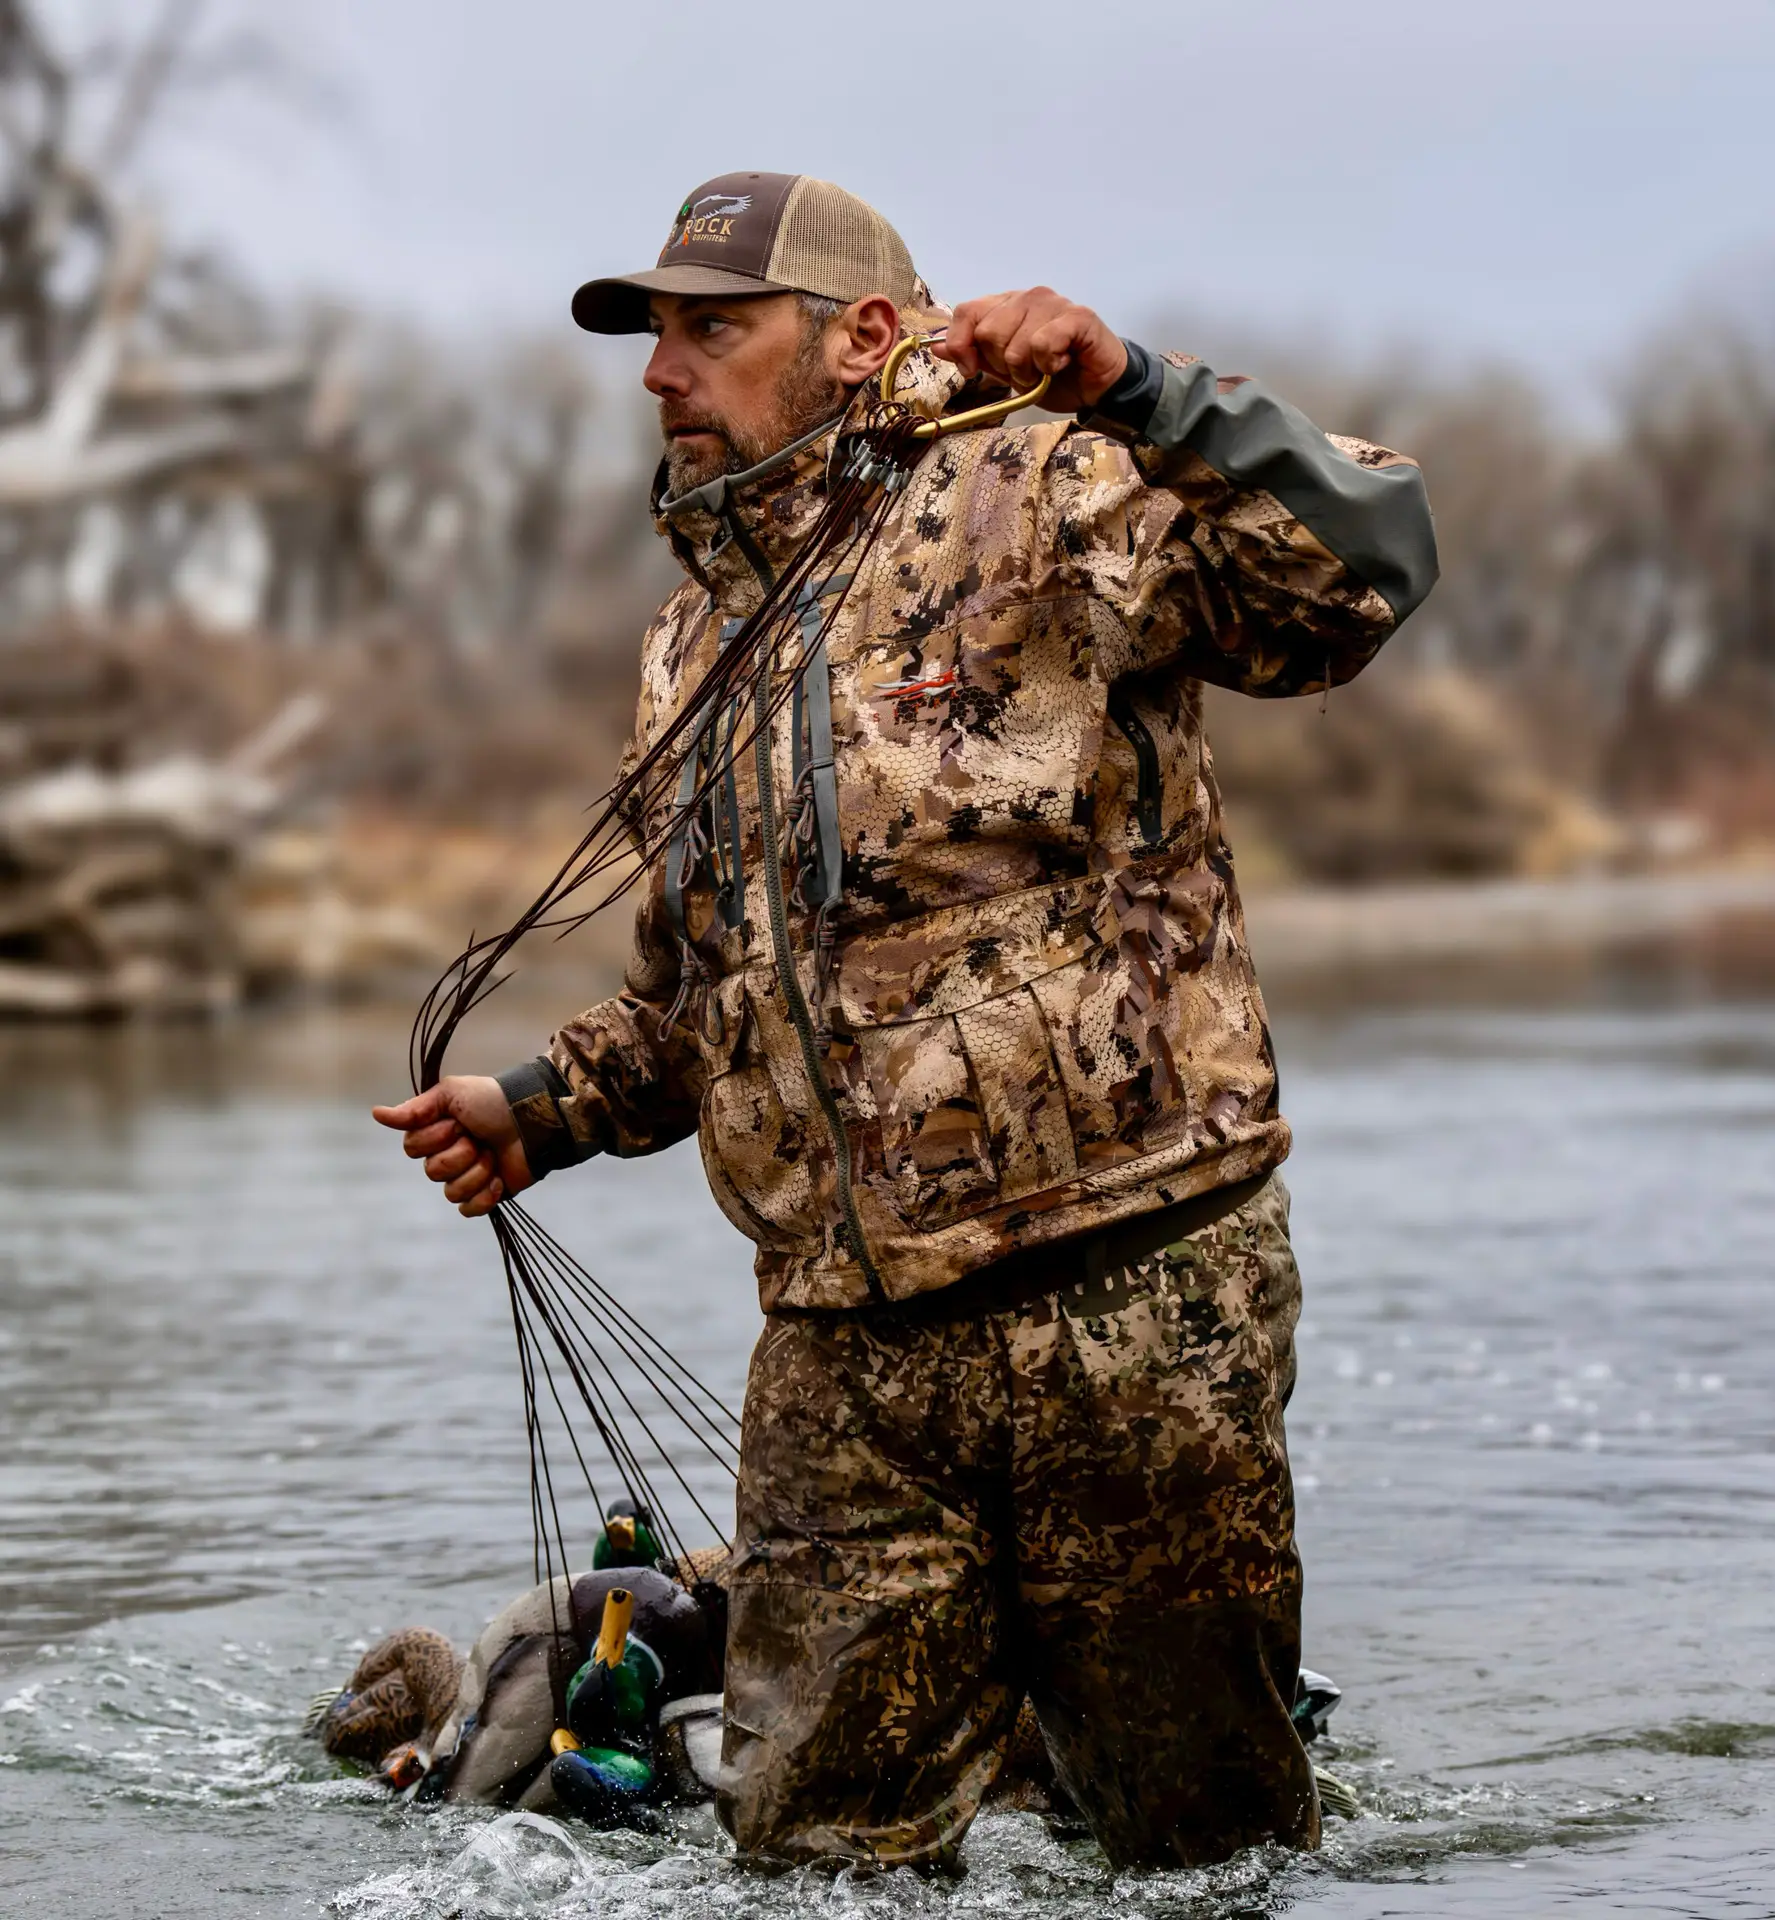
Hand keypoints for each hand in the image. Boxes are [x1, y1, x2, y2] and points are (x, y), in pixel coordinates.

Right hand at [372, 1075, 533, 1217]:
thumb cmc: (493, 1101)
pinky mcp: (486, 1194)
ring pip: (451, 1192)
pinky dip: (485, 1196)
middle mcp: (447, 1156)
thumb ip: (415, 1109)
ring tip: (493, 1154)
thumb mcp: (452, 1094)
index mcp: (435, 1133)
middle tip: (478, 1138)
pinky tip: (498, 1179)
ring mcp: (467, 1177)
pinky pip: (468, 1210)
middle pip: (431, 1172)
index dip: (434, 1138)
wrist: (536, 1120)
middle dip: (460, 1153)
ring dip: (477, 1171)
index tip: (457, 1122)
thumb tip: (376, 1113)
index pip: (412, 1149)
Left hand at [932, 288, 1128, 414]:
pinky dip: (1048, 366)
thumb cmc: (1053, 376)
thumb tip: (936, 347)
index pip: (967, 312)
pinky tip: (1061, 364)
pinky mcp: (1077, 316)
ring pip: (1015, 345)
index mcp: (1006, 306)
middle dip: (1003, 366)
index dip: (961, 344)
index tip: (971, 371)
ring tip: (1046, 370)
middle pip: (988, 333)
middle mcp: (1027, 298)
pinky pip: (1043, 344)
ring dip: (1028, 372)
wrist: (1097, 387)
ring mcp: (1053, 303)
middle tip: (1026, 371)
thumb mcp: (1003, 371)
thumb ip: (972, 356)